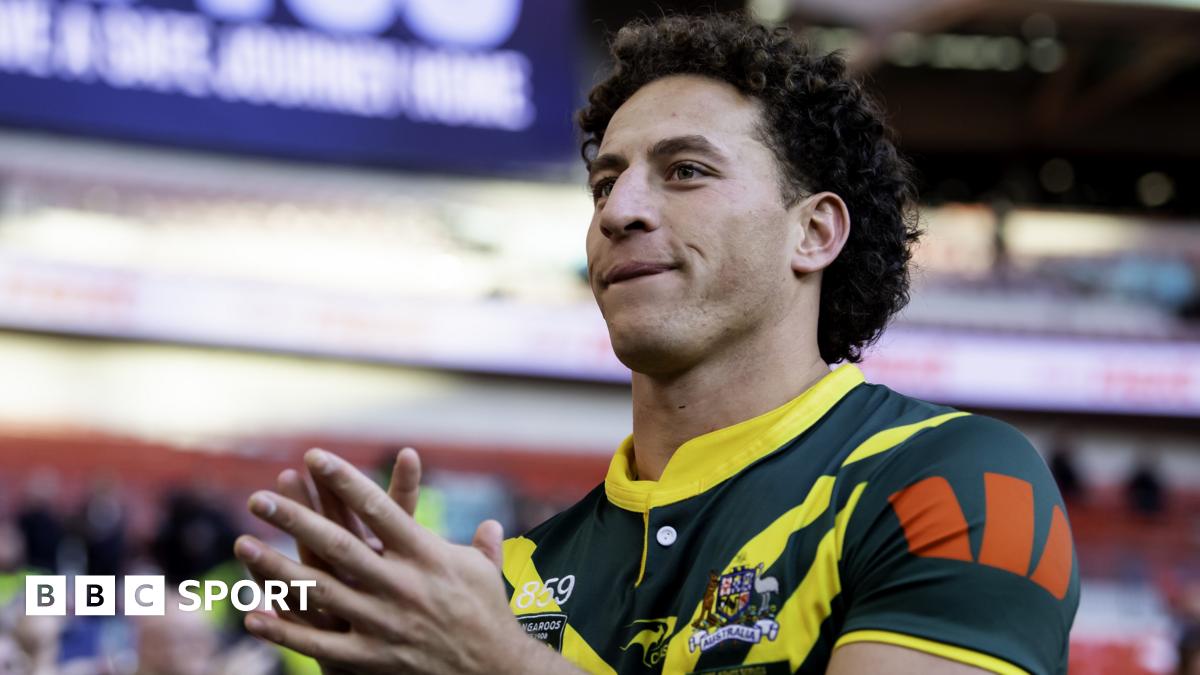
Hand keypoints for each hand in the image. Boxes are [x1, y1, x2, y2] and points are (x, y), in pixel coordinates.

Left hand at [234, 449, 557, 674]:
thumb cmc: (488, 619)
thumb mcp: (486, 575)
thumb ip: (482, 547)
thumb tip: (492, 525)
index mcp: (426, 554)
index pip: (378, 508)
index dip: (344, 481)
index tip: (314, 456)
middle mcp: (400, 583)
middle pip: (338, 544)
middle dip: (295, 518)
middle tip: (259, 497)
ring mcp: (382, 621)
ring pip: (319, 591)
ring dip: (276, 567)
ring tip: (243, 544)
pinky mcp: (371, 657)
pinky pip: (318, 644)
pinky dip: (284, 630)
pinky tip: (253, 616)